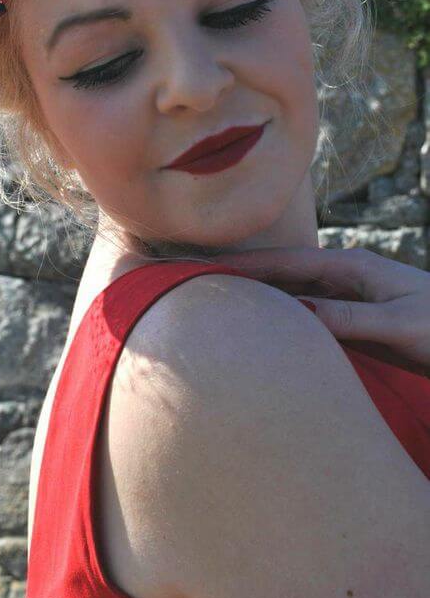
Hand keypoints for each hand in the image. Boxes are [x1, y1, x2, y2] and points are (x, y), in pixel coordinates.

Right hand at [202, 245, 429, 376]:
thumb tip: (296, 312)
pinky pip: (309, 318)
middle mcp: (346, 279)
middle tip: (199, 284)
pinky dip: (283, 321)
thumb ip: (350, 318)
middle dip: (244, 278)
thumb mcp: (399, 323)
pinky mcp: (356, 322)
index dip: (246, 265)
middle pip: (284, 276)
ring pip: (293, 296)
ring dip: (261, 300)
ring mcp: (349, 299)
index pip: (287, 263)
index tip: (206, 267)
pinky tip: (264, 334)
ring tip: (219, 308)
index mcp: (353, 267)